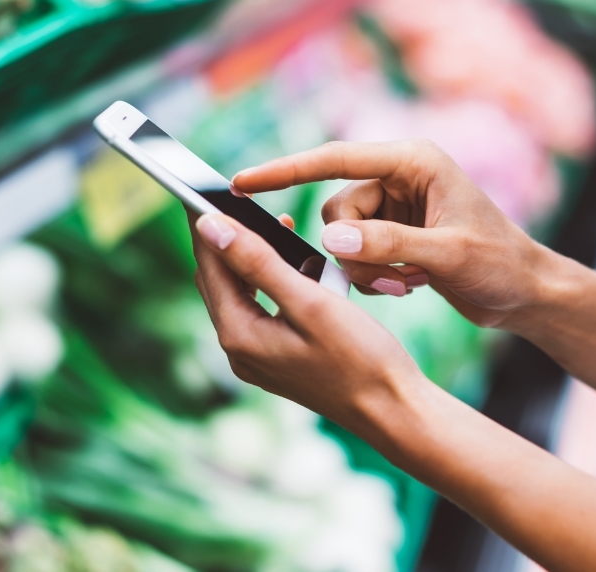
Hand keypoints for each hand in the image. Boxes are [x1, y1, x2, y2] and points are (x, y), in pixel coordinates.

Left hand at [189, 211, 427, 428]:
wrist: (393, 410)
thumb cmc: (361, 358)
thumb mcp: (310, 302)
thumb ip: (258, 262)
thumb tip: (210, 227)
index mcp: (240, 335)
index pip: (210, 264)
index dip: (205, 222)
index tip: (202, 186)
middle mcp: (239, 351)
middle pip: (218, 279)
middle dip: (226, 238)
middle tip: (237, 199)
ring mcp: (257, 359)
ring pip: (239, 294)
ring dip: (251, 259)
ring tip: (275, 226)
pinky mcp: (276, 361)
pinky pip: (260, 310)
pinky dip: (270, 283)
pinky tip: (295, 266)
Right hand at [231, 139, 554, 328]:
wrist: (526, 293)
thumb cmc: (500, 264)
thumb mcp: (447, 255)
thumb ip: (388, 244)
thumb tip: (329, 239)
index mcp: (413, 161)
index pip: (334, 158)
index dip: (285, 170)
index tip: (241, 182)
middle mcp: (399, 177)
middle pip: (335, 209)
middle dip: (352, 250)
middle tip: (392, 278)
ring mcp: (396, 206)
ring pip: (342, 237)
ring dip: (366, 268)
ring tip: (408, 284)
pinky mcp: (394, 233)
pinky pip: (356, 253)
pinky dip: (374, 276)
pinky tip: (411, 285)